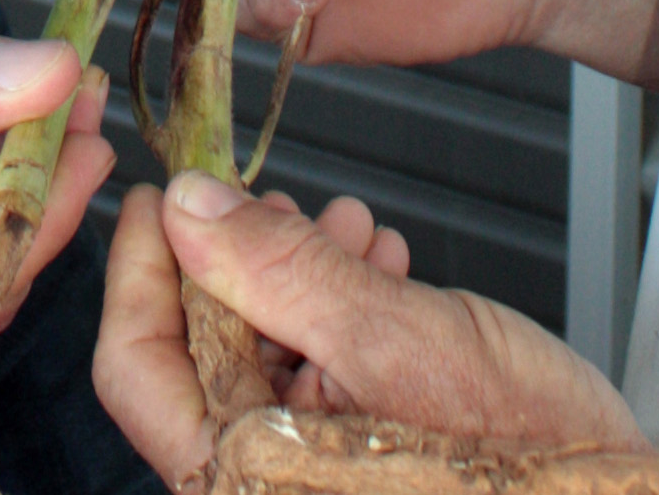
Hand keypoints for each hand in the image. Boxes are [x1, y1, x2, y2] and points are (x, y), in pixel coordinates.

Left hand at [94, 173, 643, 487]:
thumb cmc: (523, 457)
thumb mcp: (395, 339)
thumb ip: (281, 274)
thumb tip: (187, 208)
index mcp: (245, 476)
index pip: (134, 371)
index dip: (135, 272)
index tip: (155, 193)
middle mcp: (262, 482)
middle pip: (195, 355)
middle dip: (233, 259)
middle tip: (269, 196)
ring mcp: (305, 474)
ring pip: (256, 356)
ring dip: (290, 275)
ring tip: (348, 225)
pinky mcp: (355, 461)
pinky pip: (310, 376)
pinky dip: (335, 310)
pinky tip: (383, 266)